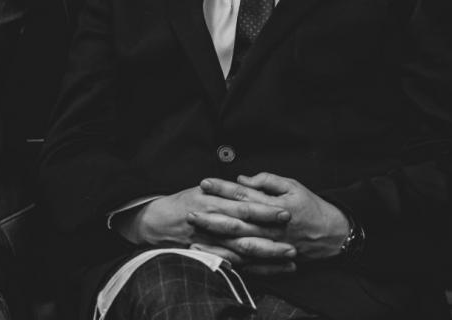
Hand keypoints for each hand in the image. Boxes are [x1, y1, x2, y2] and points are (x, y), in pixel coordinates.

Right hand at [112, 184, 295, 270]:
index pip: (243, 203)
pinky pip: (235, 263)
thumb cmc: (183, 203)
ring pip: (243, 248)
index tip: (285, 209)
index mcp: (212, 200)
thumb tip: (247, 184)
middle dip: (271, 232)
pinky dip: (255, 268)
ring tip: (290, 254)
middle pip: (247, 228)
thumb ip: (225, 190)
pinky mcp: (209, 255)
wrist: (157, 222)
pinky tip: (274, 269)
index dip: (265, 208)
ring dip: (268, 252)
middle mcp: (212, 220)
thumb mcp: (202, 189)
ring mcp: (211, 240)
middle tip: (294, 234)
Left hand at [199, 172, 349, 259]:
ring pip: (238, 245)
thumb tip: (242, 178)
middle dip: (211, 217)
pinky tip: (212, 259)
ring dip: (215, 243)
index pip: (243, 195)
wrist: (333, 234)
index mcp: (274, 205)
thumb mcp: (293, 185)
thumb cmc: (310, 206)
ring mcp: (270, 245)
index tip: (203, 182)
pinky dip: (230, 261)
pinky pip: (248, 263)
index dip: (223, 188)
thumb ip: (267, 181)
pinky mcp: (271, 259)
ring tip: (192, 240)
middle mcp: (270, 226)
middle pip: (236, 222)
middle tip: (189, 212)